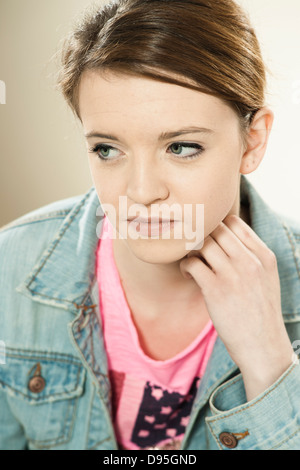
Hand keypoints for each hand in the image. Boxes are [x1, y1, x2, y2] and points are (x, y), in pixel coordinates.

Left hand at [180, 215, 293, 399]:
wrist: (263, 346)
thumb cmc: (259, 312)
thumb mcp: (266, 278)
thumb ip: (250, 255)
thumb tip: (222, 238)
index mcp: (264, 255)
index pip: (233, 222)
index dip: (215, 225)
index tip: (207, 237)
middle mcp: (250, 261)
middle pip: (216, 228)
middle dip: (201, 235)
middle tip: (195, 248)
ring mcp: (233, 274)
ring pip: (202, 243)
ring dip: (191, 250)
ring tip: (192, 262)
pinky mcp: (215, 289)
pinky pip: (192, 263)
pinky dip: (185, 266)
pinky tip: (189, 275)